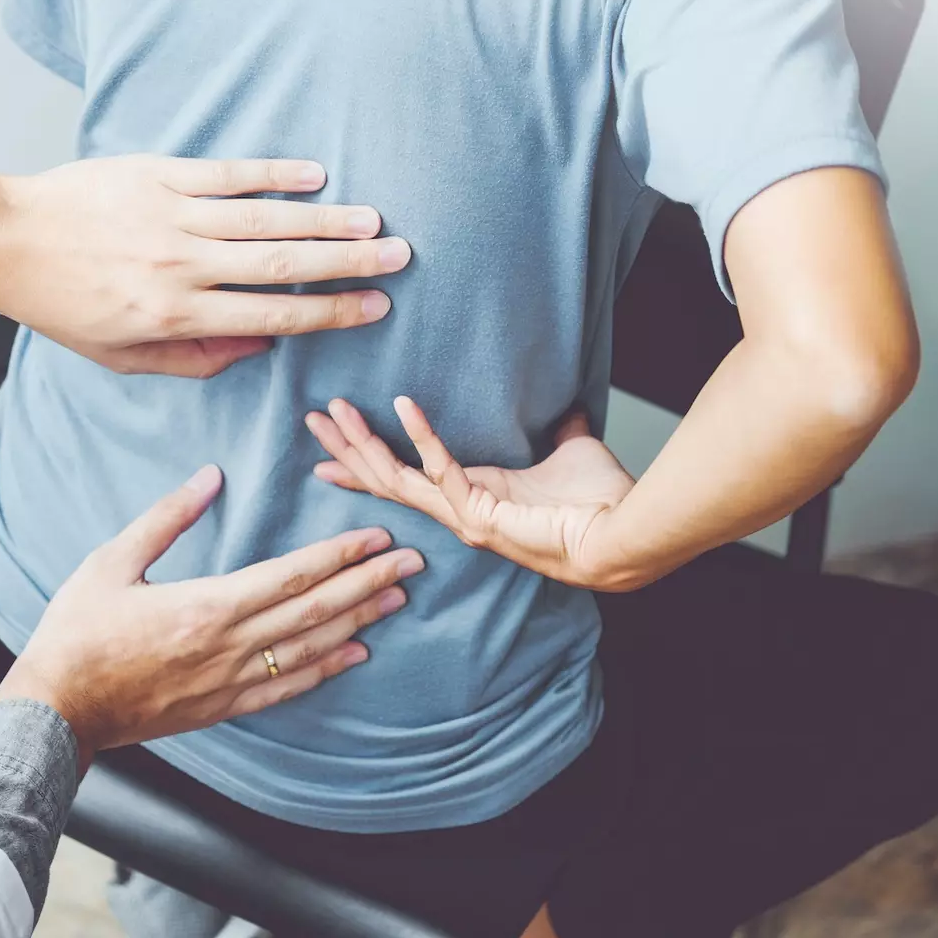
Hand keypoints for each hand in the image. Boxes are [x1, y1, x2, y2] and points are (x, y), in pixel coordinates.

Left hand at [0, 155, 409, 376]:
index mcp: (175, 315)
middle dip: (348, 263)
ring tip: (374, 220)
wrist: (7, 242)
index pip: (272, 317)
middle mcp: (180, 266)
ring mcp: (171, 215)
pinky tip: (316, 174)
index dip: (330, 312)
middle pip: (283, 266)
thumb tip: (260, 349)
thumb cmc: (64, 305)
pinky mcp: (157, 174)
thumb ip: (194, 358)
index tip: (375, 307)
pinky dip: (274, 173)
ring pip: (264, 219)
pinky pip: (227, 175)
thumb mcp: (122, 356)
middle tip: (400, 258)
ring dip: (326, 218)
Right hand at [0, 465, 423, 765]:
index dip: (339, 554)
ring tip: (397, 599)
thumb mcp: (111, 561)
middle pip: (315, 610)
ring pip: (311, 649)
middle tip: (413, 562)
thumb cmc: (77, 632)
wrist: (57, 710)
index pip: (291, 575)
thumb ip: (165, 518)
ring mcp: (228, 682)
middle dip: (368, 582)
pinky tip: (356, 655)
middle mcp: (228, 647)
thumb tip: (210, 475)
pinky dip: (327, 670)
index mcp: (205, 606)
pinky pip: (287, 688)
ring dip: (359, 621)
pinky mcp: (222, 708)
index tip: (376, 535)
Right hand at [305, 397, 633, 589]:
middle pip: (385, 480)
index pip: (403, 481)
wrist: (623, 534)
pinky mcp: (479, 512)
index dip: (366, 465)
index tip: (330, 453)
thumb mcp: (571, 452)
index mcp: (471, 500)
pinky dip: (422, 434)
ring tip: (335, 411)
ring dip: (362, 444)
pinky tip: (402, 403)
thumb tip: (571, 410)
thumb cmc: (599, 505)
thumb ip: (561, 432)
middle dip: (347, 450)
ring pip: (395, 479)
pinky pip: (440, 469)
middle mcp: (458, 513)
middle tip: (314, 420)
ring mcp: (464, 517)